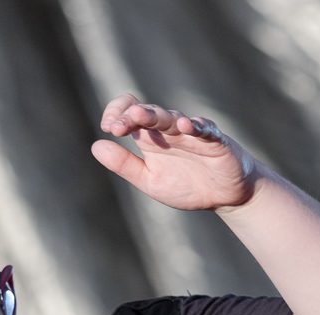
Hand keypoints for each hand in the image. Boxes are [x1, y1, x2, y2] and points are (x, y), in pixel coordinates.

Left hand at [91, 95, 259, 212]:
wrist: (224, 197)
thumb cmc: (187, 185)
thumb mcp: (149, 180)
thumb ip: (124, 164)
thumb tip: (96, 146)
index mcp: (151, 137)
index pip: (130, 113)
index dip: (117, 113)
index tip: (108, 127)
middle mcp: (169, 130)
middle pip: (149, 113)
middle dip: (132, 116)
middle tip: (117, 125)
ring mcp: (192, 133)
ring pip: (172, 118)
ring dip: (156, 116)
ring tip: (139, 116)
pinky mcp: (215, 141)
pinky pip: (205, 129)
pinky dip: (196, 127)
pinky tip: (185, 126)